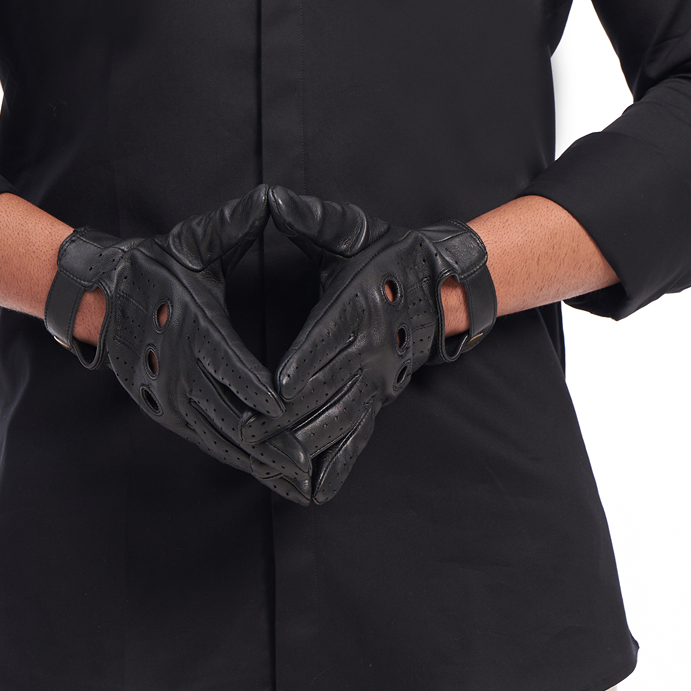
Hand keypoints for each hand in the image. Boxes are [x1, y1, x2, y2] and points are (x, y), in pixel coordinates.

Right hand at [44, 186, 311, 505]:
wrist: (99, 293)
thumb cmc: (156, 265)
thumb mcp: (194, 243)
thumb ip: (234, 225)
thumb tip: (271, 198)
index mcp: (190, 327)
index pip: (233, 369)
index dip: (266, 393)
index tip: (295, 410)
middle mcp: (175, 369)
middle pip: (231, 417)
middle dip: (272, 443)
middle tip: (310, 465)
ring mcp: (167, 396)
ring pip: (219, 437)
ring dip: (258, 460)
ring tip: (297, 479)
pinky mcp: (164, 411)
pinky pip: (206, 440)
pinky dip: (238, 457)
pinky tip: (266, 470)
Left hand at [268, 186, 495, 503]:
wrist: (441, 285)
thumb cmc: (385, 252)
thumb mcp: (350, 228)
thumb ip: (312, 217)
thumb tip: (275, 200)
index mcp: (360, 305)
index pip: (331, 337)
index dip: (306, 361)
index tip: (279, 385)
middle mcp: (372, 349)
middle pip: (329, 387)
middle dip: (288, 413)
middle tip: (249, 432)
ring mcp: (376, 382)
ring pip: (339, 420)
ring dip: (302, 444)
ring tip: (266, 462)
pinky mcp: (376, 403)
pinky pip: (355, 441)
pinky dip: (332, 467)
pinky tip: (307, 491)